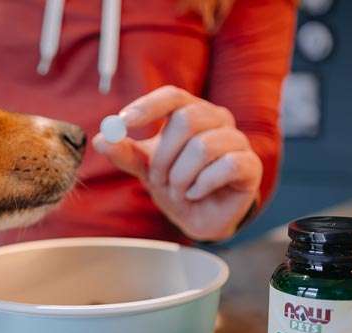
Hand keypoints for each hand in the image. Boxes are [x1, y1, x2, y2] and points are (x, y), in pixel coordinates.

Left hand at [92, 86, 261, 241]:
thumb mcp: (145, 167)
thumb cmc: (177, 183)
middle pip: (188, 120)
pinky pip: (226, 166)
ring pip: (204, 147)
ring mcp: (237, 141)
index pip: (172, 96)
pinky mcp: (250, 165)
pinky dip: (203, 184)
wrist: (200, 216)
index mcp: (192, 111)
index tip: (124, 122)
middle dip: (165, 156)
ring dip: (182, 176)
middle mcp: (218, 120)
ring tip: (179, 190)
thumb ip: (124, 153)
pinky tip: (197, 193)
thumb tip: (101, 138)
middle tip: (158, 179)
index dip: (148, 106)